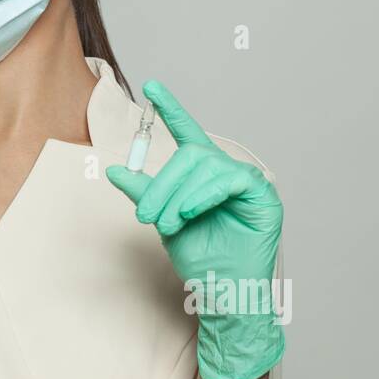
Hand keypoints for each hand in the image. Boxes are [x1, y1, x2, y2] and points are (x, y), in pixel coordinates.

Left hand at [106, 79, 284, 378]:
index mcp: (202, 175)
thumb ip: (144, 193)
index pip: (187, 133)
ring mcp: (247, 182)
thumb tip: (115, 169)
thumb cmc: (199, 257)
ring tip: (168, 223)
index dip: (171, 108)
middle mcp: (225, 172)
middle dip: (163, 184)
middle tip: (147, 216)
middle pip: (189, 155)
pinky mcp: (263, 196)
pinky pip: (229, 180)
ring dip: (179, 195)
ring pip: (205, 167)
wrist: (221, 291)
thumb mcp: (163, 220)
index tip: (151, 86)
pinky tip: (191, 213)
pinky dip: (204, 195)